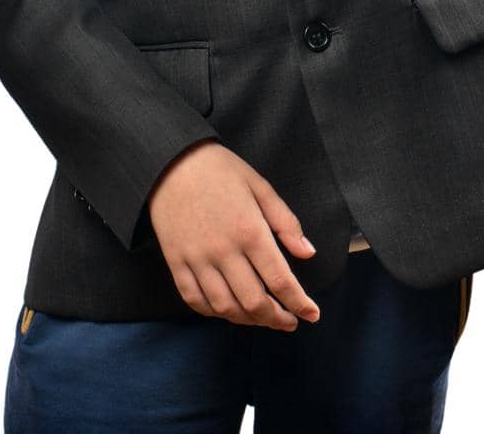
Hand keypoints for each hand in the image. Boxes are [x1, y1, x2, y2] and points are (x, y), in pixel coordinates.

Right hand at [148, 139, 321, 329]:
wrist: (171, 161)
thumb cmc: (220, 170)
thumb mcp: (260, 186)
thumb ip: (285, 222)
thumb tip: (308, 253)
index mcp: (250, 230)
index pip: (280, 280)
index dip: (300, 303)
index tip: (312, 314)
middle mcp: (224, 251)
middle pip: (254, 302)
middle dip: (277, 318)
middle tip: (290, 321)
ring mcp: (197, 260)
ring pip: (225, 308)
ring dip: (249, 321)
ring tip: (263, 318)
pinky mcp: (176, 263)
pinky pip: (195, 300)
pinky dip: (214, 313)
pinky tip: (228, 311)